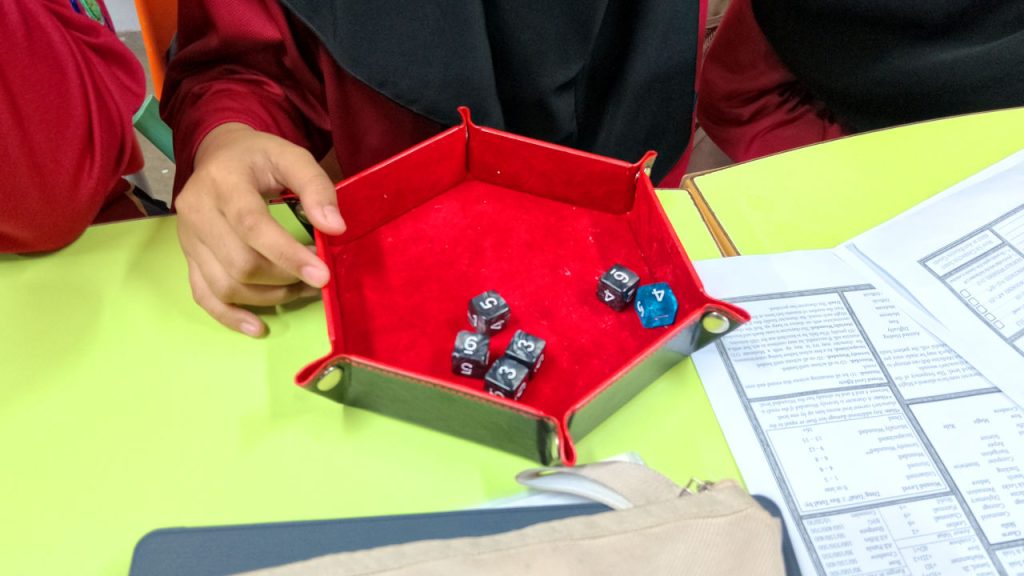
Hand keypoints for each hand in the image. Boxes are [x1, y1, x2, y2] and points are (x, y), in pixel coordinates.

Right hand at [175, 123, 345, 336]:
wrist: (218, 154)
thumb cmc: (259, 156)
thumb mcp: (292, 157)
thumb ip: (316, 187)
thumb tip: (335, 228)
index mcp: (222, 182)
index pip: (252, 226)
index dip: (288, 255)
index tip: (322, 275)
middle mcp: (196, 211)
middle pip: (239, 264)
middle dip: (284, 278)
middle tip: (317, 275)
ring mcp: (188, 238)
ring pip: (225, 286)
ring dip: (269, 298)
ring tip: (300, 290)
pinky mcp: (188, 257)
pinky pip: (204, 296)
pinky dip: (230, 317)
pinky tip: (258, 327)